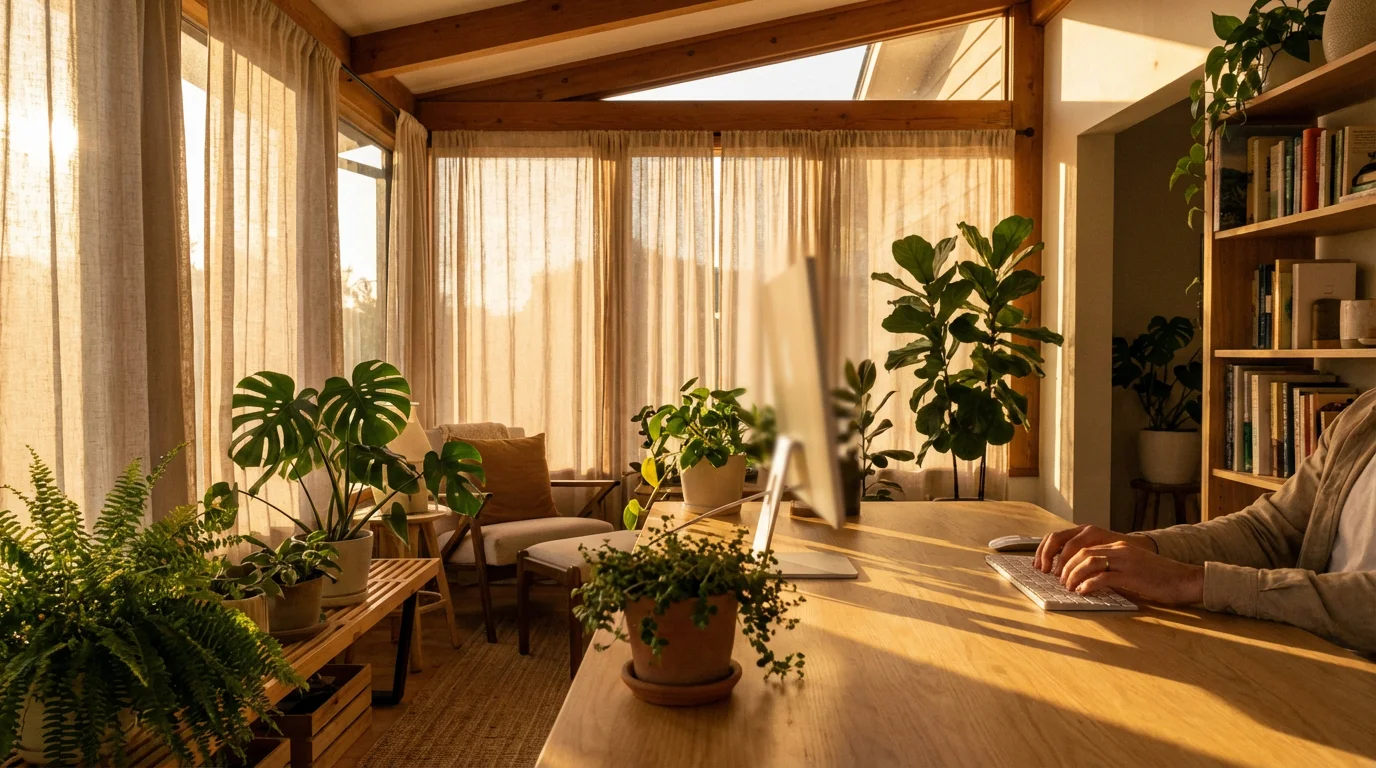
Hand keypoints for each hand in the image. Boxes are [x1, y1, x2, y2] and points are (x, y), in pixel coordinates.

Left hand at [1060, 542, 1204, 604]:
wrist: (1185, 580)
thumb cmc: (1159, 578)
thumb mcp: (1131, 568)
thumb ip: (1112, 569)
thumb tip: (1089, 580)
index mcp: (1118, 546)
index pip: (1084, 546)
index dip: (1068, 559)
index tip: (1059, 572)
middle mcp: (1119, 549)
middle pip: (1082, 552)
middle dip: (1066, 567)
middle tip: (1060, 581)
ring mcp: (1126, 561)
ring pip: (1089, 562)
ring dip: (1074, 575)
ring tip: (1069, 587)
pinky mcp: (1132, 575)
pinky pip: (1104, 577)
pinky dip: (1089, 584)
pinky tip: (1083, 592)